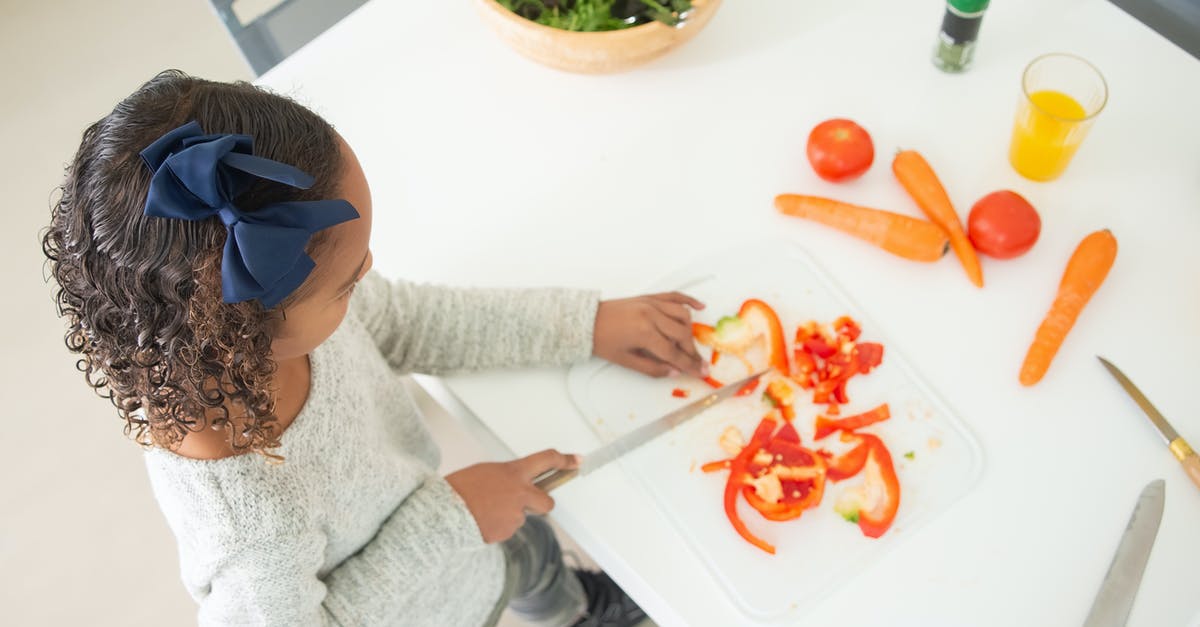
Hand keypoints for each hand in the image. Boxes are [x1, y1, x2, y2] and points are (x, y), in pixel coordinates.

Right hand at [445, 449, 578, 542]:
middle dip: (541, 504)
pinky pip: (508, 529)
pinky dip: (498, 526)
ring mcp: (515, 515)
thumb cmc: (460, 488)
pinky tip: (482, 520)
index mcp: (514, 472)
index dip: (565, 460)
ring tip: (484, 510)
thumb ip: (508, 477)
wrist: (444, 512)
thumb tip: (516, 485)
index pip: (547, 460)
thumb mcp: (487, 471)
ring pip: (521, 517)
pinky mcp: (507, 532)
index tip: (576, 461)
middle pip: (547, 502)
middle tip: (525, 503)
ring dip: (509, 515)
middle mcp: (520, 493)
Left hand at [594, 292, 707, 378]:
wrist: (587, 321)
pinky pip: (674, 296)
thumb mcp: (626, 361)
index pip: (674, 352)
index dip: (689, 365)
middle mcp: (651, 315)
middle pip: (682, 334)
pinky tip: (700, 307)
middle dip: (692, 351)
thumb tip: (675, 372)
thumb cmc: (603, 341)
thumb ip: (653, 368)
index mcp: (644, 333)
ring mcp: (651, 303)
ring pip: (682, 315)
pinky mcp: (649, 297)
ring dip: (690, 331)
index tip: (700, 372)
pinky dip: (689, 300)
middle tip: (698, 363)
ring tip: (689, 345)